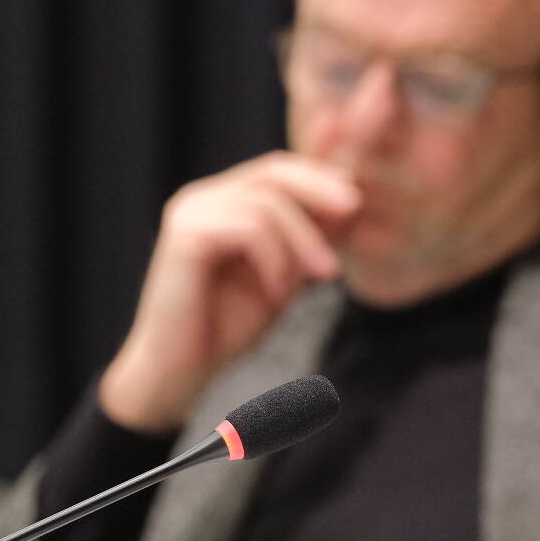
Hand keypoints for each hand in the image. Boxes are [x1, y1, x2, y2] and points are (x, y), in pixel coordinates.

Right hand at [98, 152, 359, 432]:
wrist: (181, 370)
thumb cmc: (229, 324)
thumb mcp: (286, 273)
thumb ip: (310, 238)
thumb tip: (351, 204)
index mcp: (223, 202)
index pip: (278, 169)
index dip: (321, 178)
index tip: (358, 203)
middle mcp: (202, 199)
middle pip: (272, 171)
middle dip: (320, 190)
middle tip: (354, 212)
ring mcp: (190, 214)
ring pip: (267, 203)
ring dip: (303, 240)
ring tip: (319, 277)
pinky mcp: (185, 236)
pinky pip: (249, 228)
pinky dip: (275, 258)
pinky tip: (278, 291)